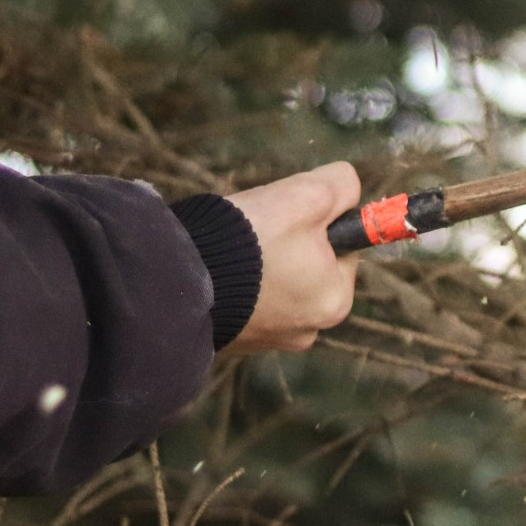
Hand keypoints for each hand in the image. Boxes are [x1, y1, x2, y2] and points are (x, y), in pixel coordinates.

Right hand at [220, 163, 360, 352]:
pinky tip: (217, 271)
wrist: (176, 280)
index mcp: (335, 303)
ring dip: (260, 262)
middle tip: (257, 229)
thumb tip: (349, 189)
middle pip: (308, 265)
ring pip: (276, 281)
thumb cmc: (250, 239)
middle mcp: (308, 331)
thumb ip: (342, 186)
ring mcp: (269, 339)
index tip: (287, 215)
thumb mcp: (308, 195)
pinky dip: (237, 282)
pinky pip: (247, 299)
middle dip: (287, 242)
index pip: (342, 246)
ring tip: (233, 250)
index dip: (317, 220)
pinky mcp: (235, 339)